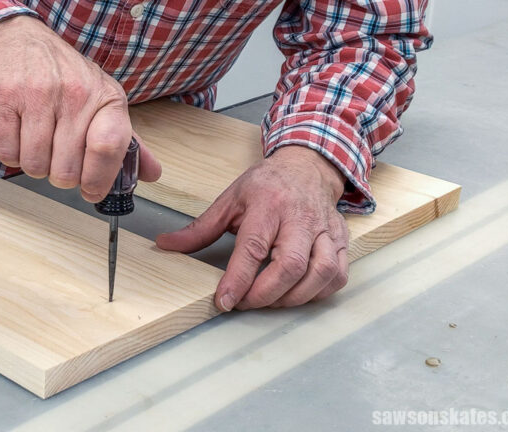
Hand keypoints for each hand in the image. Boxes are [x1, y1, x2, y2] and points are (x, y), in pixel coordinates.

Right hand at [0, 16, 161, 200]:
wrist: (18, 39)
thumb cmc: (65, 77)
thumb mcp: (103, 100)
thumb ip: (126, 141)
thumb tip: (152, 173)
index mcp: (106, 99)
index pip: (108, 147)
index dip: (99, 179)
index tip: (91, 191)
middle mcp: (75, 94)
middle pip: (67, 169)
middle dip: (61, 175)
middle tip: (58, 159)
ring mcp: (37, 95)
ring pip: (35, 165)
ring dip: (35, 165)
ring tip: (38, 144)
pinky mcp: (4, 99)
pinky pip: (8, 153)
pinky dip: (11, 154)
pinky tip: (19, 135)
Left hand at [157, 146, 348, 310]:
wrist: (307, 166)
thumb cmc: (267, 185)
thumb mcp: (230, 200)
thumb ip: (200, 228)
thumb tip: (166, 245)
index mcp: (268, 204)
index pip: (253, 246)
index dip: (238, 279)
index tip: (224, 300)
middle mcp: (300, 217)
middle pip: (290, 265)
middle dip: (265, 294)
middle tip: (244, 303)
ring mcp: (325, 229)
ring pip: (320, 273)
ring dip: (293, 297)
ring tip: (270, 301)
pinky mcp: (341, 240)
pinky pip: (338, 275)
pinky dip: (319, 292)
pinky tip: (298, 294)